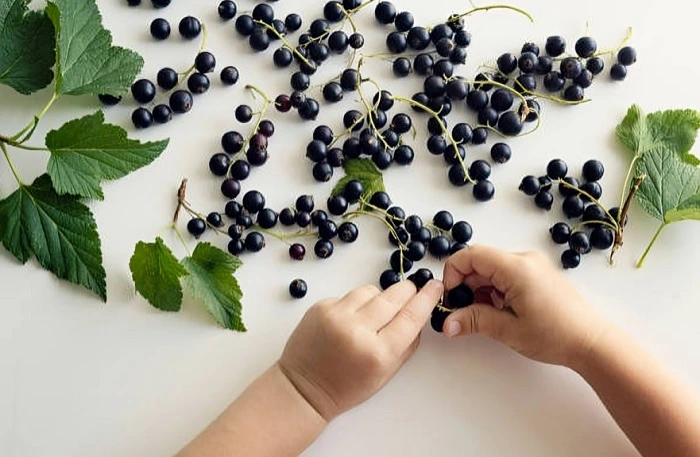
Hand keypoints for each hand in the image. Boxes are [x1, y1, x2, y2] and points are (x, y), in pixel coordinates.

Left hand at [278, 280, 443, 421]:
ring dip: (379, 298)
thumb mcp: (386, 374)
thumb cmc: (346, 387)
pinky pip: (349, 295)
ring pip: (372, 290)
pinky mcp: (320, 307)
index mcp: (379, 353)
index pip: (412, 316)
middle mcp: (358, 330)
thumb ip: (406, 345)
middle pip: (395, 296)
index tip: (435, 285)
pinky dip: (355, 303)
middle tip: (411, 292)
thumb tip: (419, 314)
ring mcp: (336, 315)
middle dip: (407, 292)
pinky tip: (350, 319)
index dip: (427, 297)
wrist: (303, 388)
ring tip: (373, 315)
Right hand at [441, 245, 609, 367]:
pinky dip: (495, 291)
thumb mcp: (508, 329)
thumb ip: (473, 321)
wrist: (593, 342)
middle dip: (465, 286)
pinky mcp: (537, 275)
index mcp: (516, 267)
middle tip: (463, 313)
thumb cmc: (558, 335)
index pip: (470, 255)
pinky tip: (499, 312)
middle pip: (479, 262)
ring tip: (485, 316)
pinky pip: (505, 275)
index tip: (449, 298)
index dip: (452, 274)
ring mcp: (532, 266)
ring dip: (480, 290)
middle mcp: (524, 260)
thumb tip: (447, 324)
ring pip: (491, 269)